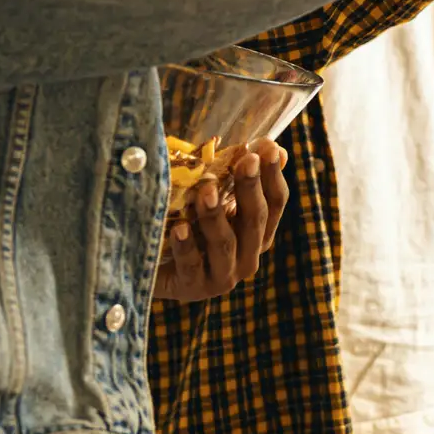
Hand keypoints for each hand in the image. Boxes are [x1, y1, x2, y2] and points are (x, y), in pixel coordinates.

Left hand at [154, 139, 290, 302]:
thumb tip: (273, 146)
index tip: (268, 148)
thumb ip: (241, 177)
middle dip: (250, 188)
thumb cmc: (193, 226)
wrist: (156, 268)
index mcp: (259, 232)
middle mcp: (249, 256)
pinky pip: (192, 265)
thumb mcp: (218, 199)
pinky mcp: (194, 288)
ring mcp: (223, 275)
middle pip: (255, 220)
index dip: (273, 174)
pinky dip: (186, 246)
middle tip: (246, 161)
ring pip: (225, 244)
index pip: (276, 202)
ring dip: (216, 216)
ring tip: (206, 191)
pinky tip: (178, 229)